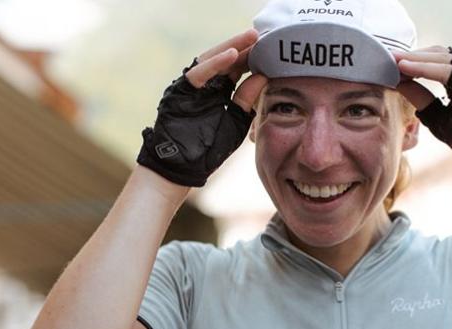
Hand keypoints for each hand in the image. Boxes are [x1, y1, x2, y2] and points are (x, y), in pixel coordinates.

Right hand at [137, 29, 267, 186]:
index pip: (237, 68)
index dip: (253, 58)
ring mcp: (191, 87)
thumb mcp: (235, 122)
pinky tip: (232, 54)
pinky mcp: (180, 91)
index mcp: (219, 91)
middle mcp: (205, 85)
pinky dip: (215, 63)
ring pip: (211, 59)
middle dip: (243, 46)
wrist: (184, 169)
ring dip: (230, 47)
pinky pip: (198, 73)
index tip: (271, 49)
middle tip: (262, 35)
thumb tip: (263, 76)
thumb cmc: (209, 149)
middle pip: (225, 60)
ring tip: (250, 38)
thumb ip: (246, 100)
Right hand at [393, 47, 451, 173]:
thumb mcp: (445, 126)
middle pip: (442, 56)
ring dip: (421, 57)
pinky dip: (431, 61)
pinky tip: (415, 65)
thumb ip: (422, 102)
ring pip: (445, 55)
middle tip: (389, 58)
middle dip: (414, 57)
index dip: (417, 66)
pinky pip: (451, 60)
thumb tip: (400, 84)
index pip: (442, 68)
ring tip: (397, 61)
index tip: (395, 65)